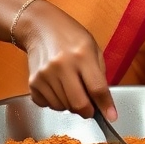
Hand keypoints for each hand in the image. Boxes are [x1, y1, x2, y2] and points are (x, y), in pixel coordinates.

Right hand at [15, 0, 115, 119]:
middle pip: (79, 104)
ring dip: (71, 105)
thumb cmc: (70, 35)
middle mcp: (62, 66)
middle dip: (88, 111)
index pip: (97, 88)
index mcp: (82, 54)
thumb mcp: (92, 47)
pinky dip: (56, 102)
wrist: (40, 27)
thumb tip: (103, 102)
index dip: (106, 106)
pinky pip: (48, 105)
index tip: (111, 117)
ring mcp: (45, 75)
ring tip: (72, 87)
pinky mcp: (32, 83)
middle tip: (90, 106)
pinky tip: (58, 86)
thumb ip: (99, 74)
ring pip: (63, 107)